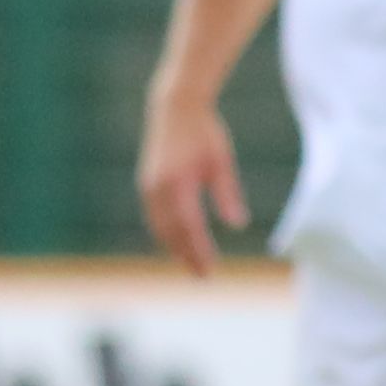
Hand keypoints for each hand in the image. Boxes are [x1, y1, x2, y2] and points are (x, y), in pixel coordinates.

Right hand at [136, 93, 245, 275]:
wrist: (174, 108)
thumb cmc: (204, 133)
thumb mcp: (221, 162)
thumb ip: (228, 194)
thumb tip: (238, 224)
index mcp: (177, 183)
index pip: (189, 227)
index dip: (199, 250)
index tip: (211, 268)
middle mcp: (157, 189)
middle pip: (171, 233)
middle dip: (186, 255)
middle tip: (203, 276)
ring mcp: (148, 187)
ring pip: (159, 227)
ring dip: (174, 247)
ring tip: (190, 263)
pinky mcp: (147, 184)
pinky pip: (154, 217)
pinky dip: (165, 233)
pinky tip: (177, 242)